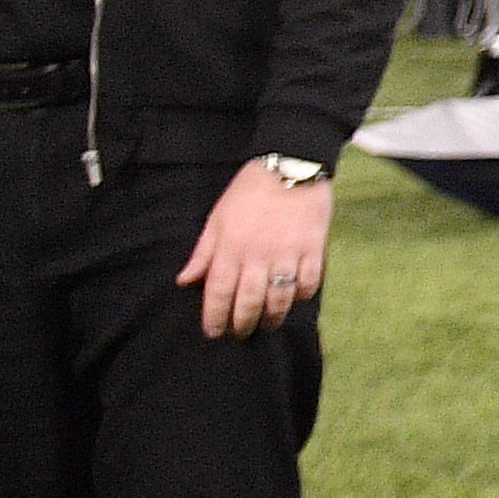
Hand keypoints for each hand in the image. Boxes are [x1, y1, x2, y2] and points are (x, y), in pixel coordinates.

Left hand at [178, 160, 330, 338]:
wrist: (292, 164)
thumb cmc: (249, 190)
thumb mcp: (218, 216)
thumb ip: (203, 252)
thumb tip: (185, 281)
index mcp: (231, 247)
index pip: (219, 291)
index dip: (215, 316)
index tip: (213, 332)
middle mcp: (258, 255)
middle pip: (249, 300)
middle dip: (243, 323)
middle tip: (240, 333)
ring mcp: (288, 253)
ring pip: (279, 297)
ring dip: (272, 316)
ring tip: (267, 324)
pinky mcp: (313, 248)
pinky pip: (308, 281)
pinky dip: (302, 295)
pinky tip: (295, 298)